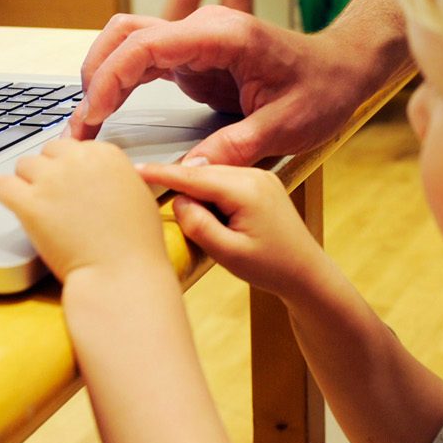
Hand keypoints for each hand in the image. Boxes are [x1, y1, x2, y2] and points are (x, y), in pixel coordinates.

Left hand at [0, 139, 170, 282]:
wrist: (121, 273)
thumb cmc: (134, 243)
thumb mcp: (137, 193)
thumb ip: (112, 174)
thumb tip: (97, 173)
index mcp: (105, 154)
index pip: (72, 146)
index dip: (70, 167)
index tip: (72, 184)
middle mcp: (77, 160)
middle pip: (47, 152)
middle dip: (49, 172)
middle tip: (56, 198)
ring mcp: (51, 181)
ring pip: (23, 165)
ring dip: (29, 183)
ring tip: (41, 207)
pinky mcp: (30, 204)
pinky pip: (2, 186)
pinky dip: (8, 195)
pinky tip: (18, 207)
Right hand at [68, 6, 385, 165]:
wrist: (341, 69)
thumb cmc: (321, 90)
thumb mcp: (285, 126)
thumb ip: (236, 147)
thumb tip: (188, 172)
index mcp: (222, 36)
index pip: (147, 46)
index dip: (111, 79)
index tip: (94, 116)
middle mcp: (202, 29)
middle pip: (125, 34)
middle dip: (95, 75)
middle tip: (80, 126)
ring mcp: (195, 40)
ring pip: (128, 43)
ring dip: (101, 76)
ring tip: (86, 123)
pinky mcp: (193, 58)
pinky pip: (144, 61)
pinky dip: (119, 83)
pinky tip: (107, 113)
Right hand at [138, 162, 330, 297]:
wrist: (306, 273)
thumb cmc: (272, 267)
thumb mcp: (228, 253)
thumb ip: (198, 224)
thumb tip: (179, 200)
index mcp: (246, 190)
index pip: (193, 177)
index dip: (162, 173)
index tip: (136, 169)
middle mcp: (254, 175)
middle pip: (202, 174)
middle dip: (185, 191)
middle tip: (180, 224)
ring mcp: (260, 176)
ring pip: (212, 177)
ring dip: (201, 196)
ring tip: (213, 230)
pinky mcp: (260, 183)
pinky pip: (225, 182)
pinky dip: (213, 196)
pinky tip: (220, 221)